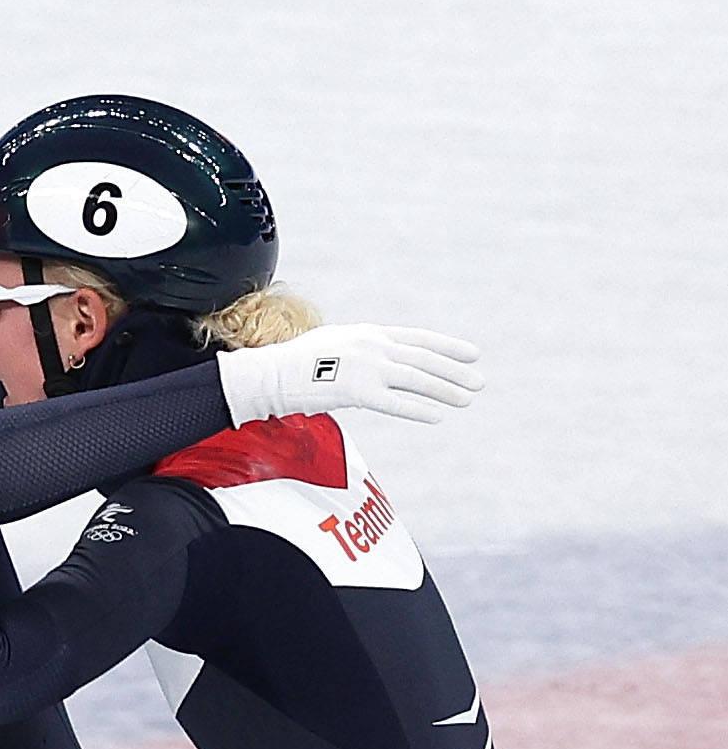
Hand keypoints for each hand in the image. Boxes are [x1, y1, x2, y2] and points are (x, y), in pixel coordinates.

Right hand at [219, 324, 483, 426]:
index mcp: (368, 333)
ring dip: (446, 390)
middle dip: (454, 371)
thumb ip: (363, 351)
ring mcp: (365, 367)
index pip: (418, 338)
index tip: (472, 354)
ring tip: (466, 399)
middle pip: (424, 359)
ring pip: (417, 379)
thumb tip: (382, 362)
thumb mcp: (335, 345)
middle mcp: (372, 346)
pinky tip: (438, 415)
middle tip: (478, 382)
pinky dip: (419, 409)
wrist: (270, 374)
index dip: (448, 347)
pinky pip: (396, 403)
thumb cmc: (296, 363)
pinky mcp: (356, 391)